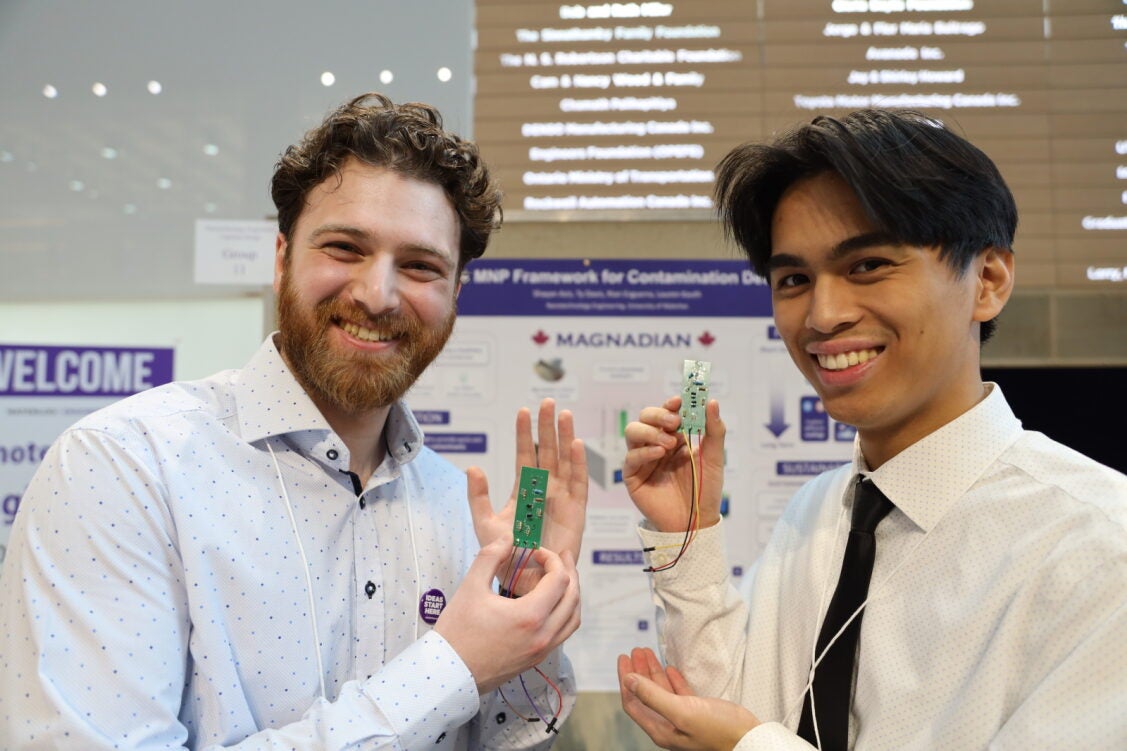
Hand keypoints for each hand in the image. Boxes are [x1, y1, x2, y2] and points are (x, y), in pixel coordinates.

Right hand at [436, 537, 580, 692]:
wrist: (449, 672)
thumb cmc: (457, 631)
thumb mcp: (470, 587)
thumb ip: (491, 557)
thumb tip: (508, 538)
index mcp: (530, 615)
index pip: (559, 579)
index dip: (552, 559)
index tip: (536, 552)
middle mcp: (543, 635)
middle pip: (573, 598)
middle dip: (569, 572)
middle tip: (561, 556)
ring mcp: (542, 649)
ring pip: (573, 618)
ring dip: (572, 595)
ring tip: (562, 578)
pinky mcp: (536, 659)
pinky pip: (562, 633)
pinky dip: (565, 613)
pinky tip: (550, 603)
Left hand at [468, 398, 587, 588]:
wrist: (526, 584)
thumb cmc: (506, 558)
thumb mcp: (485, 525)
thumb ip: (479, 497)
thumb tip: (472, 467)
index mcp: (524, 491)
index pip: (525, 456)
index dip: (525, 434)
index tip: (523, 411)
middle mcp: (545, 490)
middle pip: (548, 452)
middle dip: (548, 427)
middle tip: (548, 402)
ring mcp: (562, 499)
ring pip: (565, 462)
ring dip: (565, 438)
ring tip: (563, 414)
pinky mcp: (576, 512)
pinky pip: (579, 483)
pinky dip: (579, 463)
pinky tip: (576, 443)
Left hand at [618, 647, 757, 750]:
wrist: (750, 740)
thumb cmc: (719, 730)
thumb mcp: (682, 711)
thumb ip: (653, 696)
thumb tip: (629, 681)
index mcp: (661, 729)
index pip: (633, 701)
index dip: (626, 679)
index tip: (623, 658)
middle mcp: (669, 725)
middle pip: (645, 695)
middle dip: (638, 672)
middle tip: (635, 650)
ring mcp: (683, 719)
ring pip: (661, 692)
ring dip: (654, 672)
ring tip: (647, 652)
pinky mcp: (699, 714)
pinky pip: (679, 694)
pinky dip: (673, 680)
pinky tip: (670, 668)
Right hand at [622, 397, 724, 532]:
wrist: (696, 521)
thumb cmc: (705, 490)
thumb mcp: (714, 458)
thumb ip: (714, 430)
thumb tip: (712, 402)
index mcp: (675, 438)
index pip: (667, 413)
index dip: (670, 404)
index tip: (679, 400)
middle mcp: (656, 445)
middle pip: (645, 417)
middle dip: (658, 415)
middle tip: (674, 423)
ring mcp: (643, 459)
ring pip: (633, 431)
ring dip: (650, 431)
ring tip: (669, 444)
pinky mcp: (633, 476)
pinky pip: (631, 456)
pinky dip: (645, 451)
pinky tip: (659, 454)